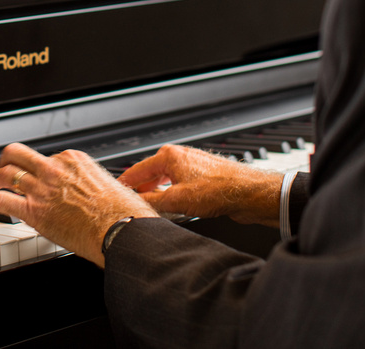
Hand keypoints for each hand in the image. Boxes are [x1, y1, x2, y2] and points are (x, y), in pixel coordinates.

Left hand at [0, 143, 158, 267]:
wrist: (120, 230)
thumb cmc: (123, 213)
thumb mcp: (112, 186)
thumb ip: (97, 186)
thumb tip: (102, 195)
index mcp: (74, 160)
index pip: (47, 157)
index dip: (39, 168)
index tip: (36, 176)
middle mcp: (55, 169)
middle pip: (18, 154)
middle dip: (6, 160)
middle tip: (2, 169)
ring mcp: (42, 188)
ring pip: (6, 174)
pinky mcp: (34, 211)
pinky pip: (1, 200)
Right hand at [120, 144, 282, 225]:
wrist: (247, 193)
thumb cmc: (218, 190)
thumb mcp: (176, 200)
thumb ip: (152, 202)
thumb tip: (137, 205)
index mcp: (169, 156)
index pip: (138, 170)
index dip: (126, 183)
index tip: (117, 191)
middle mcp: (180, 156)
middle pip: (151, 173)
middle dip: (142, 188)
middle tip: (132, 202)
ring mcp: (192, 164)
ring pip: (166, 179)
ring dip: (158, 192)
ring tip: (152, 207)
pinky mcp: (202, 175)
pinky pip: (179, 183)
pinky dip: (172, 193)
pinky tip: (173, 206)